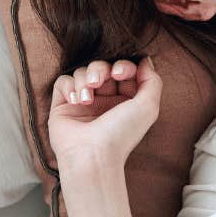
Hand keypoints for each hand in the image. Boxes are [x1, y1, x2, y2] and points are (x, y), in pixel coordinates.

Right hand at [46, 56, 161, 170]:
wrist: (92, 155)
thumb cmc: (121, 134)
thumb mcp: (148, 107)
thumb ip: (152, 81)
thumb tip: (144, 61)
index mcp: (124, 101)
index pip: (123, 71)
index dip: (122, 66)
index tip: (120, 73)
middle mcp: (104, 101)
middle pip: (101, 67)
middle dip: (100, 69)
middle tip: (98, 83)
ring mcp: (83, 102)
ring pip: (82, 72)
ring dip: (84, 80)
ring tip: (86, 99)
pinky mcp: (63, 105)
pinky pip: (63, 82)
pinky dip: (69, 87)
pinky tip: (75, 101)